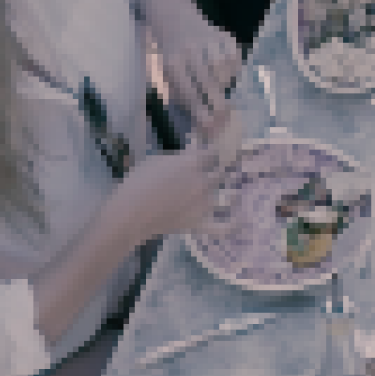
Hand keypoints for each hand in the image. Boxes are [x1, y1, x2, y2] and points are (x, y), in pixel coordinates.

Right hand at [108, 141, 224, 244]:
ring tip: (232, 192)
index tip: (212, 150)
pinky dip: (233, 225)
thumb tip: (192, 149)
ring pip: (226, 196)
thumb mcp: (156, 160)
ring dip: (230, 193)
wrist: (131, 213)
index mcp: (193, 163)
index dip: (213, 151)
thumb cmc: (138, 182)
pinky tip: (243, 221)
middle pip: (221, 172)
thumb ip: (178, 156)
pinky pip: (222, 227)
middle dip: (218, 170)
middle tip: (215, 172)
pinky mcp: (200, 224)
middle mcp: (204, 181)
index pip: (213, 152)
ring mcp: (204, 204)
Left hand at [140, 0, 238, 132]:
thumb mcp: (167, 75)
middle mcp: (190, 52)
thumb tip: (206, 125)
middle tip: (224, 116)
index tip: (210, 128)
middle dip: (218, 106)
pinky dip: (232, 67)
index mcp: (172, 64)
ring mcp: (209, 41)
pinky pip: (236, 59)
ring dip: (223, 82)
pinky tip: (222, 66)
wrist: (173, 17)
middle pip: (209, 85)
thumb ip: (183, 97)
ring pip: (224, 72)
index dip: (201, 114)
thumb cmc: (171, 55)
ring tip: (216, 80)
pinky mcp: (224, 35)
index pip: (189, 94)